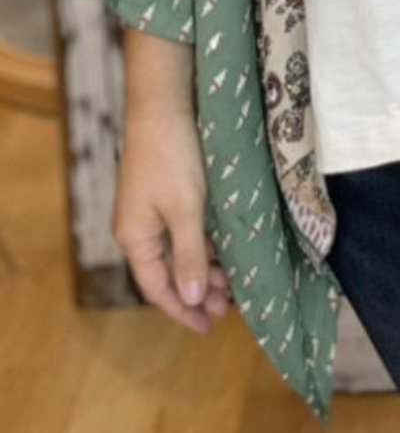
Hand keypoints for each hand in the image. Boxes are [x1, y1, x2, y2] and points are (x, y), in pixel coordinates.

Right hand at [112, 96, 231, 333]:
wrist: (164, 104)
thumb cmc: (174, 157)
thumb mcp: (186, 210)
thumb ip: (189, 256)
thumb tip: (191, 298)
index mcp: (134, 237)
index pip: (157, 288)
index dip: (182, 310)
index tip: (208, 327)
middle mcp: (137, 228)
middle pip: (167, 273)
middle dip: (197, 292)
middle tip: (230, 307)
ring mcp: (149, 211)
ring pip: (178, 252)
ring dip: (203, 269)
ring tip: (232, 284)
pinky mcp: (164, 194)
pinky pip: (182, 232)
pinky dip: (203, 246)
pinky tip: (224, 252)